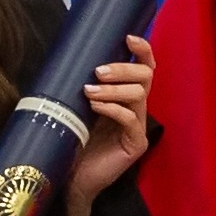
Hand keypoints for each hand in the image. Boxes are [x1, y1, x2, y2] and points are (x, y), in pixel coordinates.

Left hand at [64, 35, 154, 215]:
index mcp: (125, 96)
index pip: (144, 67)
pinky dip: (112, 108)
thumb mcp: (76, 104)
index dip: (142, 50)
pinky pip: (131, 119)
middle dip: (123, 68)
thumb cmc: (71, 139)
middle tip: (98, 71)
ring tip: (89, 91)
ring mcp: (137, 127)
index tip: (128, 37)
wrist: (69, 178)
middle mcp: (136, 108)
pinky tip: (94, 106)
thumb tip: (71, 53)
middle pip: (145, 76)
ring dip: (113, 88)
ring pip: (139, 94)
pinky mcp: (136, 145)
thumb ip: (82, 83)